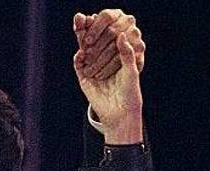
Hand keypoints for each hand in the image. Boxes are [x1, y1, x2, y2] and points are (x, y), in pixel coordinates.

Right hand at [73, 9, 144, 143]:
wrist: (121, 115)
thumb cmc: (130, 93)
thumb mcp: (131, 71)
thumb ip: (126, 53)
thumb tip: (121, 34)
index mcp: (115, 57)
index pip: (107, 38)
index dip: (104, 28)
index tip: (101, 16)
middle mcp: (103, 60)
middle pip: (94, 42)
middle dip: (88, 30)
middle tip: (84, 17)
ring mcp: (92, 69)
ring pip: (84, 50)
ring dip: (80, 39)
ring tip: (79, 26)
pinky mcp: (84, 79)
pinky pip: (79, 65)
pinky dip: (78, 58)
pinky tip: (80, 52)